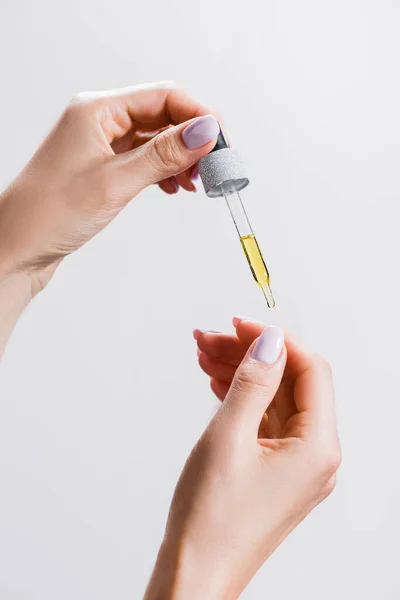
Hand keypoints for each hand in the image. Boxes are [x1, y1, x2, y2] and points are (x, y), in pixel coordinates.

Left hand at [0, 81, 219, 294]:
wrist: (16, 248)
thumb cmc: (50, 214)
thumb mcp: (115, 183)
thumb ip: (163, 155)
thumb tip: (205, 132)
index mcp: (96, 110)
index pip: (163, 96)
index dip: (199, 115)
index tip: (222, 141)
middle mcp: (99, 120)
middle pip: (161, 115)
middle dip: (192, 139)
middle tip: (213, 168)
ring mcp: (100, 143)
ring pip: (154, 139)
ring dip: (179, 158)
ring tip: (194, 183)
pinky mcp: (101, 166)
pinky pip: (143, 158)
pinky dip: (162, 170)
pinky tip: (172, 187)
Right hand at [145, 318, 340, 599]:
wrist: (193, 576)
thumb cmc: (211, 519)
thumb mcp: (229, 435)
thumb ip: (254, 381)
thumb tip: (270, 340)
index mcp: (318, 447)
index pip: (311, 370)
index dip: (277, 339)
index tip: (241, 324)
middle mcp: (315, 456)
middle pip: (290, 383)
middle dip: (250, 354)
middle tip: (212, 338)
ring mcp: (294, 465)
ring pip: (273, 400)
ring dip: (241, 373)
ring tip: (204, 353)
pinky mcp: (274, 471)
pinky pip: (263, 421)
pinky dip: (241, 398)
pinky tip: (217, 382)